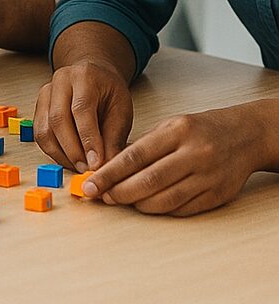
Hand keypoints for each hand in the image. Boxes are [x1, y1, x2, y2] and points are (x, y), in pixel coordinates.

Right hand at [34, 59, 132, 172]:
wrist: (94, 75)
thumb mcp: (121, 110)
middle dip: (73, 150)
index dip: (88, 139)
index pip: (81, 109)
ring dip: (61, 154)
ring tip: (80, 167)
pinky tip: (69, 160)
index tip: (96, 164)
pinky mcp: (38, 107)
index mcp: (84, 77)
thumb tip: (106, 167)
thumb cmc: (109, 92)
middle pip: (58, 119)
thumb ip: (114, 137)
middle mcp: (60, 82)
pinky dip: (53, 152)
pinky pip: (39, 134)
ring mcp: (45, 94)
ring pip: (44, 129)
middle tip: (87, 170)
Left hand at [79, 106, 264, 215]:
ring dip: (138, 204)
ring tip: (122, 201)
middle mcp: (193, 154)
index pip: (135, 156)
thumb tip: (110, 166)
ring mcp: (207, 177)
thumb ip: (144, 144)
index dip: (110, 173)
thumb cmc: (198, 129)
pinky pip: (183, 209)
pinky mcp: (217, 196)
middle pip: (148, 180)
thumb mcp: (170, 125)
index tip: (92, 183)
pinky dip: (161, 209)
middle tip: (102, 196)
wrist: (243, 136)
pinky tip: (147, 205)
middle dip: (120, 192)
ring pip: (166, 199)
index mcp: (176, 131)